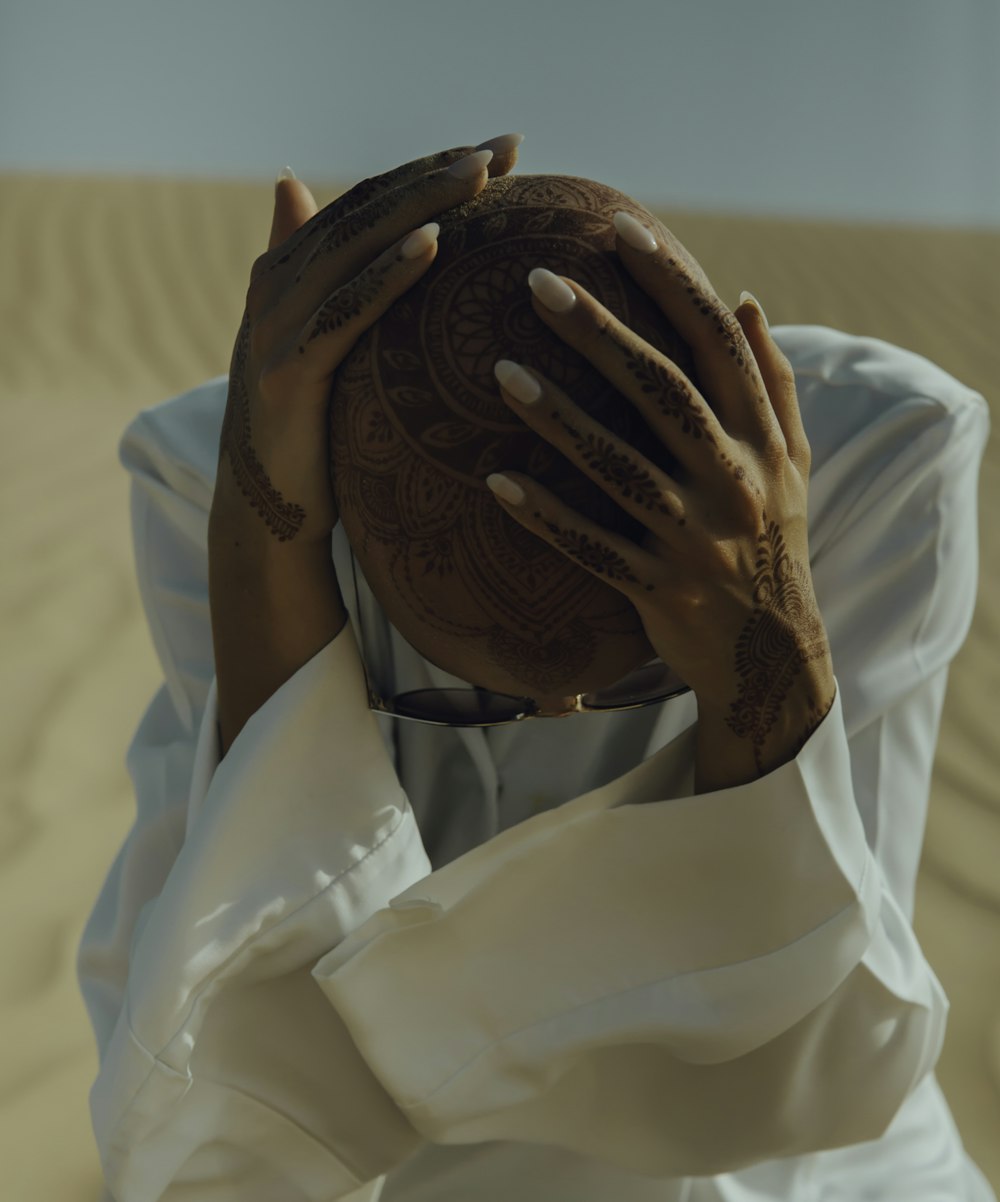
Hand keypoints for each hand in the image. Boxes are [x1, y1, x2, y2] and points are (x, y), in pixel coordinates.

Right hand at [212, 133, 523, 548]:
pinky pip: (344, 316)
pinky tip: (432, 246)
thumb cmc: (310, 428)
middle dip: (435, 175)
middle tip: (503, 149)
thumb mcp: (319, 345)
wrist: (268, 509)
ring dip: (419, 207)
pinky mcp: (286, 374)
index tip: (497, 150)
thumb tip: (290, 184)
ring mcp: (276, 328)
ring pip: (354, 250)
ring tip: (479, 177)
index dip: (427, 171)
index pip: (367, 203)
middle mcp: (276, 286)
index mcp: (289, 273)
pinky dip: (385, 276)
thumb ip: (320, 273)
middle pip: (364, 213)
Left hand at [486, 213, 835, 784]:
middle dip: (602, 334)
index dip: (672, 284)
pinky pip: (594, 550)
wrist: (773, 652)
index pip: (718, 345)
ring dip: (560, 418)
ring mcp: (697, 539)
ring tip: (499, 371)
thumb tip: (746, 299)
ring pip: (620, 470)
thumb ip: (772, 382)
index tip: (620, 230)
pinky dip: (546, 517)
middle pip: (664, 394)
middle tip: (538, 282)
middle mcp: (735, 482)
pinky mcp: (661, 590)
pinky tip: (494, 482)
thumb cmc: (776, 539)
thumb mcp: (794, 461)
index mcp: (765, 440)